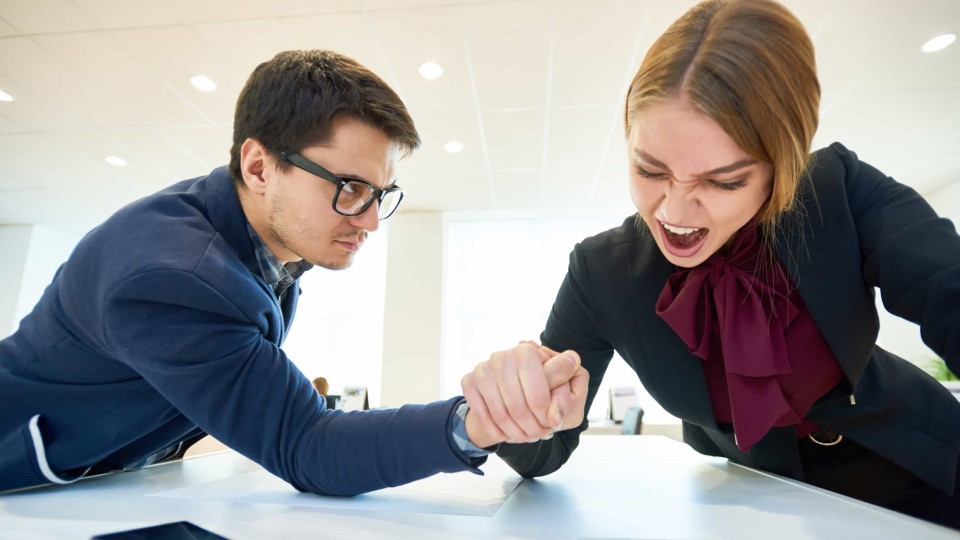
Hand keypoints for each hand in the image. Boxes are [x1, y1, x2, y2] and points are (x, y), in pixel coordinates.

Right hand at [462, 341, 588, 447]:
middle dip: (533, 428)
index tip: (553, 426)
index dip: (547, 418)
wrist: (504, 378)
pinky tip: (508, 435)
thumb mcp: (557, 378)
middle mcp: (501, 358)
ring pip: (501, 416)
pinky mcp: (469, 381)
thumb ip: (562, 384)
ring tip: (527, 437)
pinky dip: (497, 432)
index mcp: (526, 352)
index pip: (538, 398)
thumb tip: (567, 388)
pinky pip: (483, 416)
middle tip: (541, 436)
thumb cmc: (536, 379)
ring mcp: (482, 370)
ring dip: (516, 433)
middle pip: (519, 409)